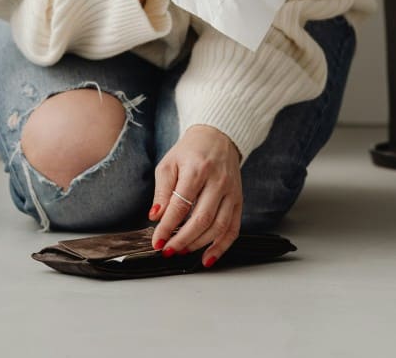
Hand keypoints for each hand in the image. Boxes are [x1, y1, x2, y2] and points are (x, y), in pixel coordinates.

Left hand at [149, 124, 242, 267]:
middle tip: (168, 250)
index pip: (181, 205)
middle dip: (183, 240)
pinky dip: (221, 246)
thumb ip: (163, 191)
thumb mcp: (169, 164)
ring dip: (199, 244)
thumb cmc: (190, 152)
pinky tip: (208, 257)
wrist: (218, 138)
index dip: (168, 227)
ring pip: (218, 227)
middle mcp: (218, 182)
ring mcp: (231, 192)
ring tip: (182, 251)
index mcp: (197, 170)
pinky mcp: (239, 200)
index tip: (157, 241)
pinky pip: (233, 229)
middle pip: (201, 219)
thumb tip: (156, 216)